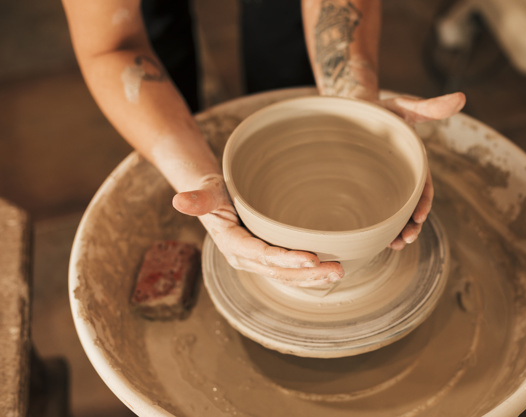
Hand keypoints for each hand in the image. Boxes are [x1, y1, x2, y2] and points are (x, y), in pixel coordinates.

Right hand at [172, 174, 344, 286]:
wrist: (213, 199)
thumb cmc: (213, 191)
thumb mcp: (205, 191)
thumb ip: (197, 198)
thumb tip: (178, 199)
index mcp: (231, 244)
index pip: (262, 254)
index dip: (286, 258)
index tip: (310, 258)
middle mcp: (244, 258)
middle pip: (278, 271)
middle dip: (307, 273)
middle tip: (336, 269)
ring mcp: (256, 262)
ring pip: (285, 275)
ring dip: (311, 277)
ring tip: (338, 273)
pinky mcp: (266, 260)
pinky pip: (287, 271)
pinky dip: (306, 273)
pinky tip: (326, 272)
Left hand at [377, 92, 465, 249]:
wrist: (354, 110)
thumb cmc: (383, 109)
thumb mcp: (405, 106)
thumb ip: (430, 106)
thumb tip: (462, 98)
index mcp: (414, 164)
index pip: (423, 188)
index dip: (423, 204)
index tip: (419, 218)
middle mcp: (402, 179)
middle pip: (410, 208)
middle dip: (411, 226)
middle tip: (405, 240)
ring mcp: (385, 186)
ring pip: (395, 215)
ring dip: (398, 232)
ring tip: (394, 246)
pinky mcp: (369, 189)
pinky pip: (377, 211)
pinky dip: (380, 226)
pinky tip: (376, 239)